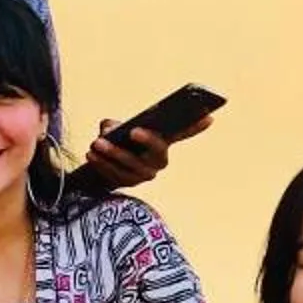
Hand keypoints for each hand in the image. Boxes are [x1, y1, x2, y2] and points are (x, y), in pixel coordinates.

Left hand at [81, 108, 212, 189]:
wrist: (101, 168)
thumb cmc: (115, 142)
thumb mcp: (115, 128)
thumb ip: (113, 125)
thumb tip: (108, 129)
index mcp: (161, 142)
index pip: (184, 133)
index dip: (197, 126)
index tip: (210, 116)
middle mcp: (158, 161)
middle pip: (158, 153)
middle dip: (147, 142)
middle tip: (133, 130)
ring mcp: (144, 175)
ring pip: (132, 166)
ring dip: (113, 154)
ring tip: (97, 143)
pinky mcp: (127, 185)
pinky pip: (116, 175)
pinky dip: (102, 164)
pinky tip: (92, 154)